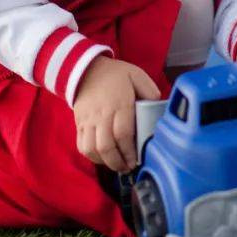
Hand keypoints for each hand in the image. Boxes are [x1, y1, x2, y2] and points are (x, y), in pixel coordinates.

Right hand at [72, 56, 160, 172]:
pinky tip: (102, 158)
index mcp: (119, 104)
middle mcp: (101, 114)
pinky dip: (91, 156)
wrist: (86, 69)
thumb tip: (157, 108)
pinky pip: (81, 145)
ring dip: (104, 162)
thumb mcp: (137, 76)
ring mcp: (88, 120)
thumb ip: (149, 91)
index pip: (123, 134)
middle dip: (118, 162)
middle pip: (106, 146)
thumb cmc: (116, 74)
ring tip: (116, 165)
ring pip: (92, 149)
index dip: (129, 151)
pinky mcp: (78, 123)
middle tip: (128, 168)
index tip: (136, 160)